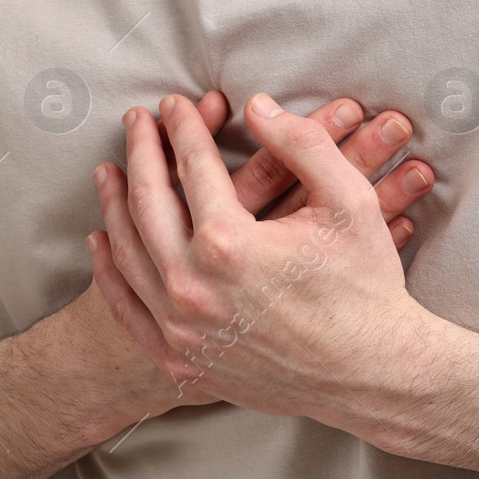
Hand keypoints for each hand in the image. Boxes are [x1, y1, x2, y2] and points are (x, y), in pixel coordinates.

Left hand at [89, 92, 437, 425]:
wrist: (373, 375)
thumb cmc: (367, 286)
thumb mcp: (349, 201)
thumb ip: (302, 143)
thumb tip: (257, 106)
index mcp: (229, 244)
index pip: (192, 168)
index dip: (184, 128)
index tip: (175, 104)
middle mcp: (193, 289)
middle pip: (146, 205)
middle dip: (139, 154)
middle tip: (136, 122)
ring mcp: (182, 330)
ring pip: (128, 255)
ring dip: (113, 206)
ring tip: (109, 172)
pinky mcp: (184, 362)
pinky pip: (129, 310)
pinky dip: (110, 273)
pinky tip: (104, 242)